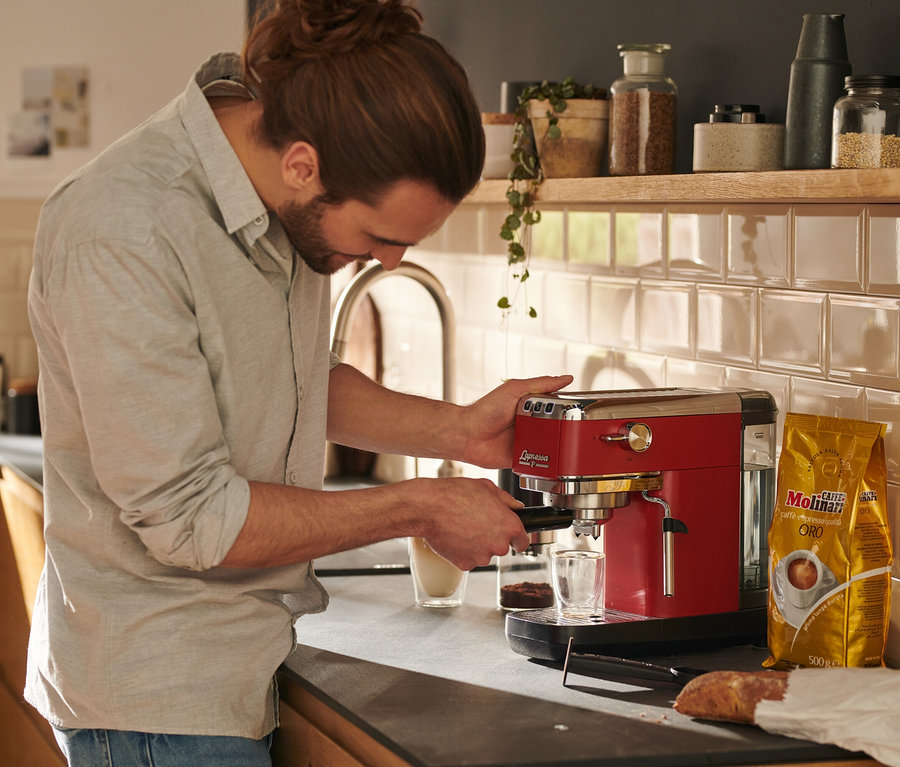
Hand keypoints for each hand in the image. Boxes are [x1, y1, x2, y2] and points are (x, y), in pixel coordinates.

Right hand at [412, 476, 531, 569]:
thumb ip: (507, 500)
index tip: (512, 537)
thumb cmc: (455, 494)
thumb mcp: (487, 487)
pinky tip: (455, 535)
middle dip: (492, 537)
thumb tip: (517, 507)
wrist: (429, 507)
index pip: (523, 542)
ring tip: (462, 526)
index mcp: (509, 526)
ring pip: (484, 553)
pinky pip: (468, 559)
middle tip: (477, 522)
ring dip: (477, 544)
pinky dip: (463, 550)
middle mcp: (499, 545)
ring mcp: (482, 557)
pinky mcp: (465, 564)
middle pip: (501, 547)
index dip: (517, 538)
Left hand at [459, 374, 572, 468]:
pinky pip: (539, 462)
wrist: (466, 435)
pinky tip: (551, 461)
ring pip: (550, 446)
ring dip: (557, 448)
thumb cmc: (484, 410)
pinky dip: (546, 463)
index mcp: (529, 406)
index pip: (555, 407)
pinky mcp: (521, 458)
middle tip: (572, 432)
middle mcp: (529, 424)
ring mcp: (525, 441)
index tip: (579, 412)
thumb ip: (539, 384)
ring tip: (563, 447)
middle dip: (564, 431)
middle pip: (555, 428)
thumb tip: (564, 378)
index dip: (567, 410)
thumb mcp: (514, 389)